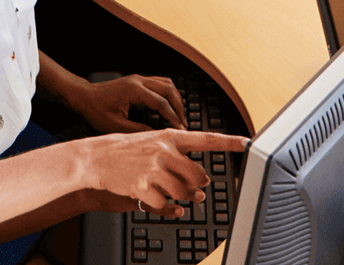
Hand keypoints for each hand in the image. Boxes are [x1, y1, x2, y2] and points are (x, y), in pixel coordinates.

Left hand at [77, 74, 186, 133]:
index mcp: (134, 90)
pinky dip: (168, 93)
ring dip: (175, 98)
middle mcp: (138, 81)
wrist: (84, 96)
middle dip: (179, 107)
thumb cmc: (96, 110)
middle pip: (169, 89)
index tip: (180, 130)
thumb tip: (157, 136)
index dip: (173, 117)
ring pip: (166, 83)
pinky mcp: (136, 81)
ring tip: (179, 116)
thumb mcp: (116, 125)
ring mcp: (138, 79)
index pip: (161, 103)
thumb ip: (138, 130)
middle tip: (183, 124)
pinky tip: (169, 106)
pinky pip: (159, 82)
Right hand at [91, 129, 248, 213]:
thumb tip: (201, 182)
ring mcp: (153, 169)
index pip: (205, 139)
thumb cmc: (126, 150)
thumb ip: (178, 157)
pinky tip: (152, 196)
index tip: (247, 142)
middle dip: (196, 184)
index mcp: (167, 136)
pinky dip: (162, 206)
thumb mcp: (152, 142)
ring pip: (183, 193)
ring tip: (164, 188)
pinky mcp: (143, 187)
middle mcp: (163, 151)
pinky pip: (165, 205)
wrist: (97, 157)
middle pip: (197, 175)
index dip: (228, 141)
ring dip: (179, 196)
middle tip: (187, 183)